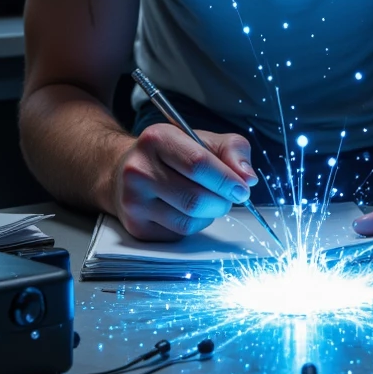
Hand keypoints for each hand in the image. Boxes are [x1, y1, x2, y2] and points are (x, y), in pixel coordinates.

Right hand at [109, 124, 256, 240]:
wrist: (125, 170)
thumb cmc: (171, 154)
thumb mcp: (203, 139)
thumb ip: (233, 150)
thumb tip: (248, 178)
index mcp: (157, 139)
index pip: (198, 164)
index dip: (226, 180)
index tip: (242, 189)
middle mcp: (139, 169)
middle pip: (195, 198)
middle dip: (221, 201)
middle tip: (228, 196)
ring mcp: (133, 201)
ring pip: (188, 221)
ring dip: (209, 215)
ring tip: (206, 200)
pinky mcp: (136, 226)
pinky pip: (178, 234)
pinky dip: (193, 225)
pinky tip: (187, 210)